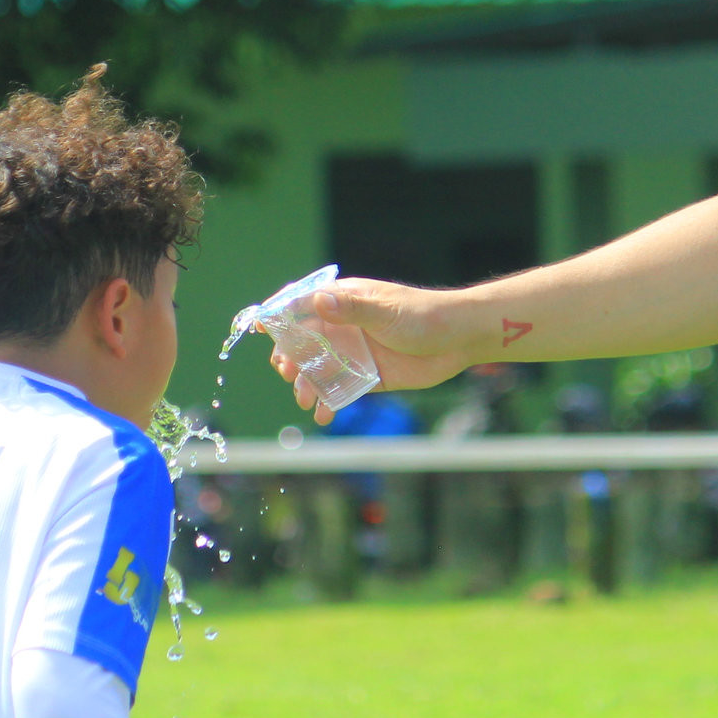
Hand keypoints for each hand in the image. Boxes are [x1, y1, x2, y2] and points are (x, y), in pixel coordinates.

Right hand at [269, 280, 476, 423]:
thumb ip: (351, 309)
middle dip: (289, 358)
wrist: (458, 340)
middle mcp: (342, 327)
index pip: (300, 305)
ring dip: (306, 384)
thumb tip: (318, 302)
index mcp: (342, 302)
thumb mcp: (385, 311)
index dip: (277, 316)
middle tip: (289, 372)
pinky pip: (340, 392)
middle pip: (302, 343)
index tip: (258, 328)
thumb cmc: (423, 315)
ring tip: (305, 399)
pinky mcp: (367, 377)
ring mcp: (353, 353)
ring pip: (317, 370)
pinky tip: (323, 415)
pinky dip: (329, 404)